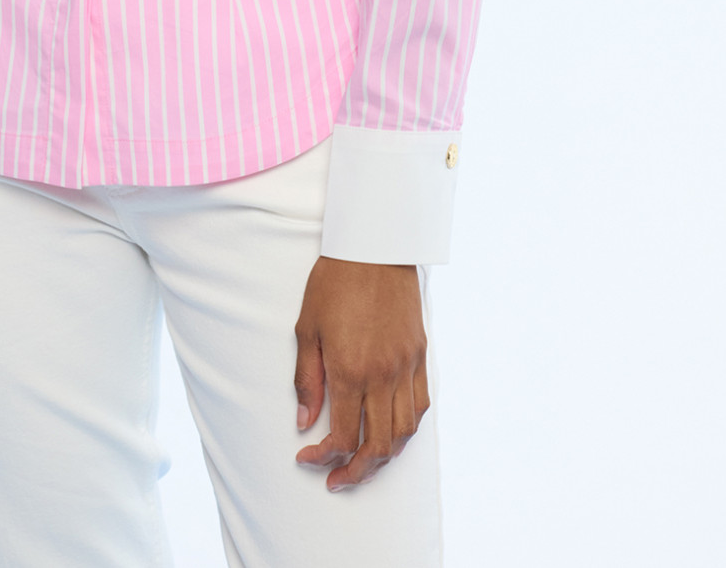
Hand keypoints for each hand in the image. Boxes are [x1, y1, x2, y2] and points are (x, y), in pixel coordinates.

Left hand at [293, 254, 429, 489]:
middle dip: (355, 472)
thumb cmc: (334, 282)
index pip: (342, 437)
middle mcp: (383, 376)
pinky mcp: (420, 356)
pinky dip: (406, 429)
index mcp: (350, 370)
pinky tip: (390, 432)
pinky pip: (420, 407)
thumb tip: (305, 423)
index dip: (324, 458)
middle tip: (335, 479)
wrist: (374, 247)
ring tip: (363, 462)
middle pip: (377, 447)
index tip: (307, 459)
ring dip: (383, 457)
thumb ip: (307, 380)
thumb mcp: (307, 328)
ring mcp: (406, 367)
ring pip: (403, 433)